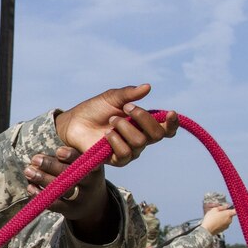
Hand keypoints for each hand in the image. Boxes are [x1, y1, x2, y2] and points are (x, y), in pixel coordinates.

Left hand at [23, 146, 106, 217]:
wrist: (94, 203)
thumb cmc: (83, 176)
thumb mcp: (85, 164)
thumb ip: (70, 157)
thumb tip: (43, 153)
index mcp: (93, 167)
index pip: (84, 160)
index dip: (72, 156)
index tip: (58, 151)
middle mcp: (89, 183)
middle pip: (71, 175)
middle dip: (51, 166)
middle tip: (35, 159)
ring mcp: (80, 198)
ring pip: (62, 189)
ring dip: (43, 180)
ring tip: (28, 171)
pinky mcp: (70, 209)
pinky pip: (55, 204)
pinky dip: (41, 195)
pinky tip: (30, 187)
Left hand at [53, 84, 177, 165]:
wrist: (74, 122)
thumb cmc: (95, 109)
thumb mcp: (112, 97)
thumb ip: (130, 94)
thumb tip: (148, 87)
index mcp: (143, 123)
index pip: (166, 128)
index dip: (173, 123)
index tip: (170, 113)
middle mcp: (140, 138)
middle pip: (157, 134)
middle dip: (143, 118)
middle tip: (126, 108)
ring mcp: (130, 150)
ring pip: (140, 142)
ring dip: (124, 127)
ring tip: (110, 121)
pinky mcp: (116, 160)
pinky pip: (125, 154)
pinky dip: (116, 141)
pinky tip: (106, 135)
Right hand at [200, 205, 236, 234]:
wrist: (207, 230)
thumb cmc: (210, 218)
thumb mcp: (214, 209)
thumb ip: (222, 207)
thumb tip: (226, 206)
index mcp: (228, 214)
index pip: (236, 210)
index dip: (235, 208)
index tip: (234, 207)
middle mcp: (229, 220)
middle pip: (230, 215)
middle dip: (225, 213)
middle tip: (218, 212)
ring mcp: (227, 225)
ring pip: (226, 220)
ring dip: (223, 218)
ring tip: (215, 218)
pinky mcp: (224, 229)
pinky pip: (224, 224)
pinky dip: (221, 223)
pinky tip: (214, 223)